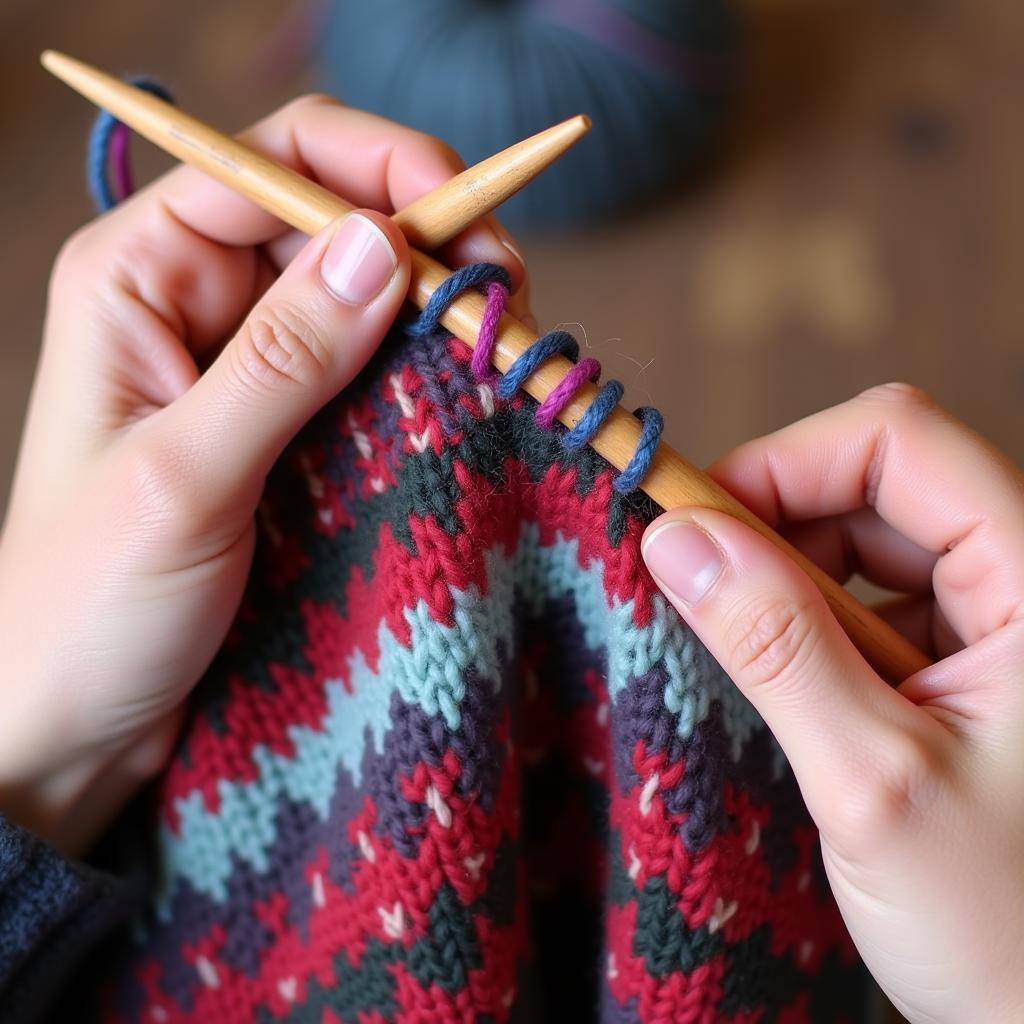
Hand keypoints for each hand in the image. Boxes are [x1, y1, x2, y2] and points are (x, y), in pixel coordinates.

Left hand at [0, 95, 529, 856]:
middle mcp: (197, 299)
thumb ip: (283, 359)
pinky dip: (428, 371)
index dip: (383, 171)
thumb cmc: (86, 605)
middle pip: (334, 217)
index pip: (275, 165)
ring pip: (366, 294)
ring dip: (439, 307)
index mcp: (140, 274)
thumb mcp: (186, 476)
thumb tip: (382, 244)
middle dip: (431, 238)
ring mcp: (249, 365)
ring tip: (503, 341)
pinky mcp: (291, 426)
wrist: (74, 718)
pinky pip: (373, 370)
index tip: (471, 226)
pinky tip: (472, 388)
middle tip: (508, 296)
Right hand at [640, 384, 1023, 1023]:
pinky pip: (876, 599)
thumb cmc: (1012, 932)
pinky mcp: (971, 663)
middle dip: (775, 524)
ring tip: (758, 666)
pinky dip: (812, 623)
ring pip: (871, 539)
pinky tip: (794, 687)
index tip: (692, 524)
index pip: (901, 440)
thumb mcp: (873, 781)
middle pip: (880, 481)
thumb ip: (775, 644)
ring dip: (790, 580)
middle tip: (699, 594)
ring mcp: (1003, 623)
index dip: (786, 460)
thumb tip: (675, 539)